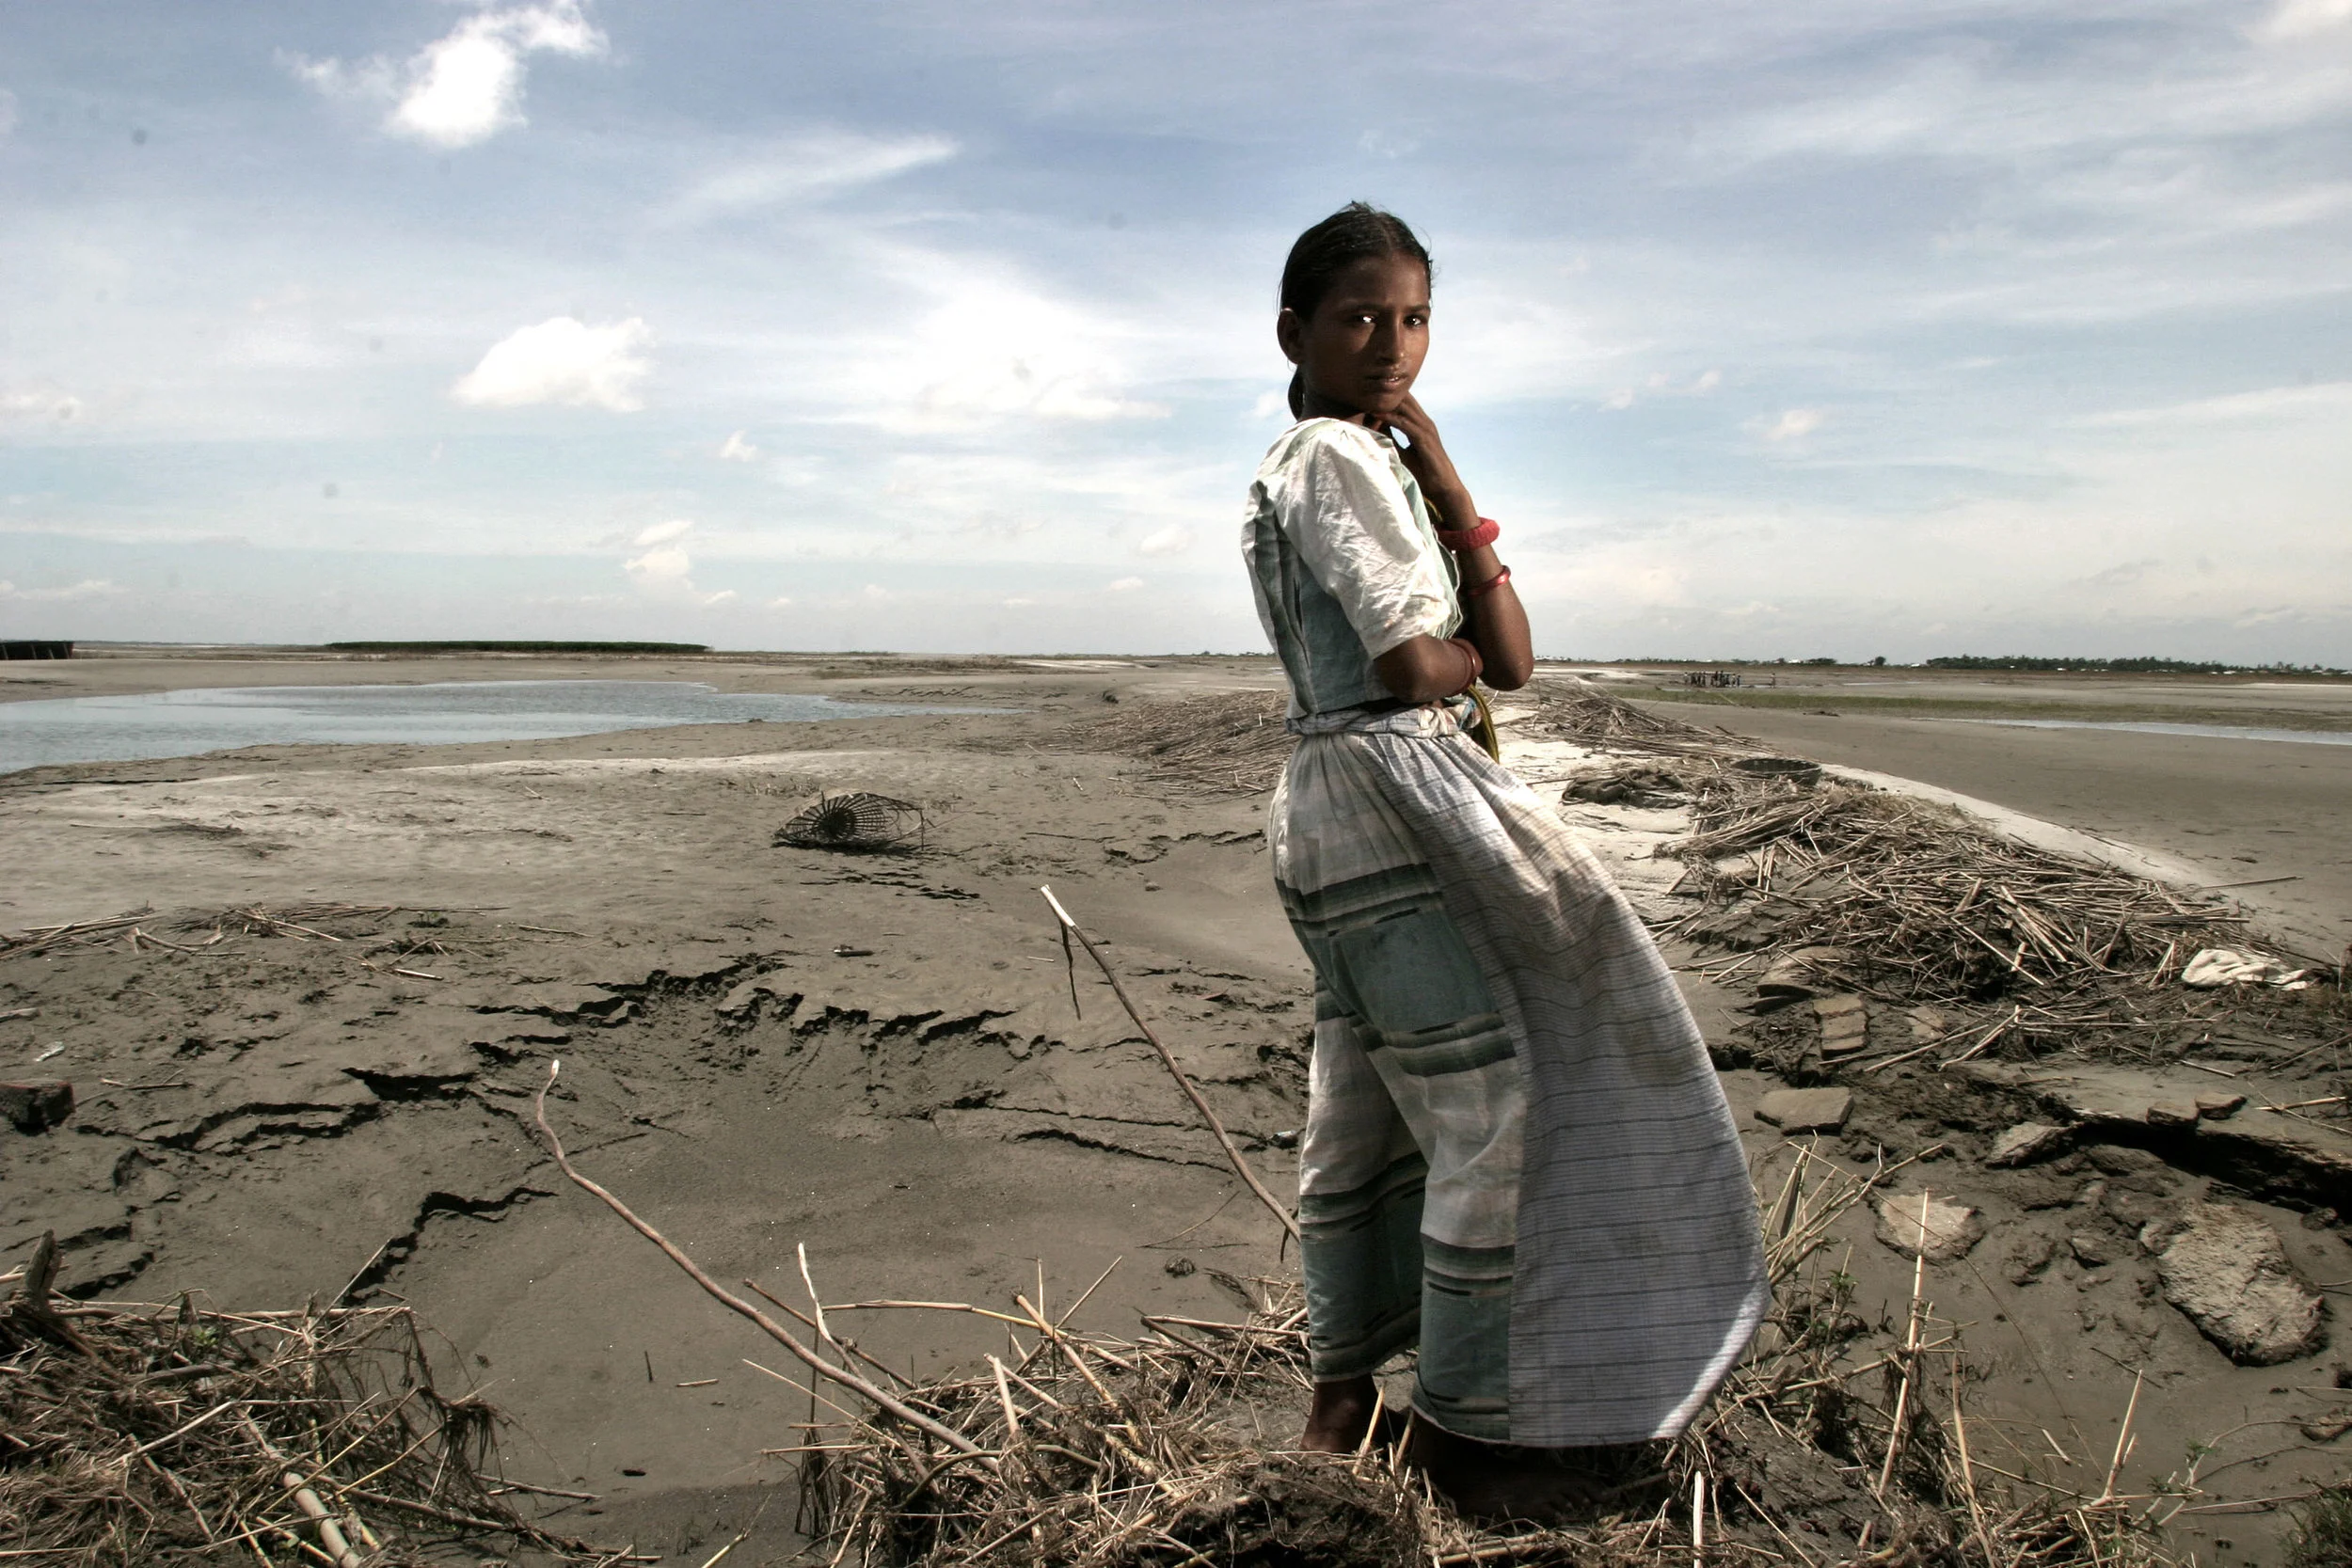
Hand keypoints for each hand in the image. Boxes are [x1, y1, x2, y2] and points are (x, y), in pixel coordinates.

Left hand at [1375, 394, 1472, 526]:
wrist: (1443, 487)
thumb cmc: (1423, 472)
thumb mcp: (1402, 453)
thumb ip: (1390, 439)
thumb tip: (1372, 430)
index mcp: (1420, 424)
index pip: (1402, 403)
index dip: (1385, 397)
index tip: (1366, 394)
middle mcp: (1424, 422)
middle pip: (1403, 400)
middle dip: (1384, 394)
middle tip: (1363, 390)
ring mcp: (1426, 429)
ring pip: (1404, 408)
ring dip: (1385, 402)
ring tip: (1366, 396)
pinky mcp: (1424, 438)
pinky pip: (1405, 423)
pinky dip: (1391, 417)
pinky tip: (1377, 413)